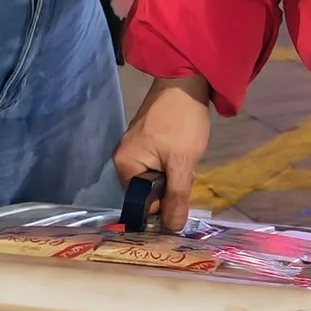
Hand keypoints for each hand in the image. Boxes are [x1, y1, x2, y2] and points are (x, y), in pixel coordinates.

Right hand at [114, 76, 213, 233]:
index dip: (163, 206)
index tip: (182, 199)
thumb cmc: (181, 122)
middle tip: (187, 173)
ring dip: (174, 176)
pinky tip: (184, 154)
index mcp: (124, 165)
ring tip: (187, 162)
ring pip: (156, 178)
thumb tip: (172, 229)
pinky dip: (172, 164)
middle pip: (148, 191)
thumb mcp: (182, 163)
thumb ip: (176, 198)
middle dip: (170, 189)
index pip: (142, 202)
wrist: (187, 81)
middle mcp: (123, 158)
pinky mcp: (146, 140)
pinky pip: (158, 164)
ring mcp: (134, 148)